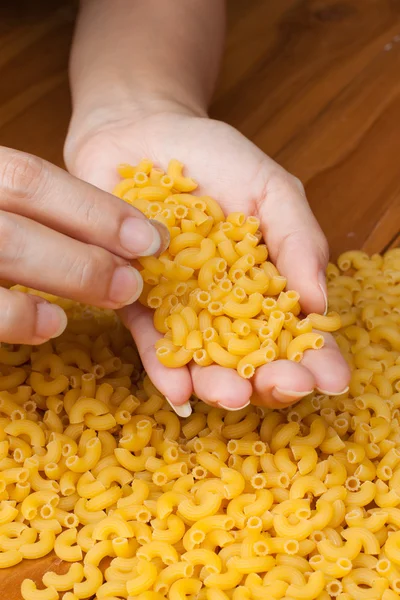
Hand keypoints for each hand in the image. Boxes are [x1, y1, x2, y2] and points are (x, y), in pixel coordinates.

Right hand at [0, 146, 167, 344]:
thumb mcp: (2, 209)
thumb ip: (40, 216)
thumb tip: (124, 242)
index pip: (28, 178)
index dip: (93, 207)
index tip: (148, 236)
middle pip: (15, 216)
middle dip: (87, 246)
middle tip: (136, 279)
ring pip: (1, 247)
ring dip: (66, 273)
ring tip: (115, 295)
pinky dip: (13, 316)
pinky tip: (51, 325)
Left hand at [65, 109, 349, 409]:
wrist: (141, 132)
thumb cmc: (214, 156)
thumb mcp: (270, 187)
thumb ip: (298, 238)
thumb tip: (319, 303)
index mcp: (263, 280)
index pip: (294, 327)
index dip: (315, 355)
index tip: (332, 379)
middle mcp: (222, 302)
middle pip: (250, 354)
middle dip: (270, 378)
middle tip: (283, 388)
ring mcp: (178, 305)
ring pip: (201, 357)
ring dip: (216, 383)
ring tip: (231, 395)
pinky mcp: (134, 298)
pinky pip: (148, 339)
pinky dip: (161, 365)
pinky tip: (176, 388)